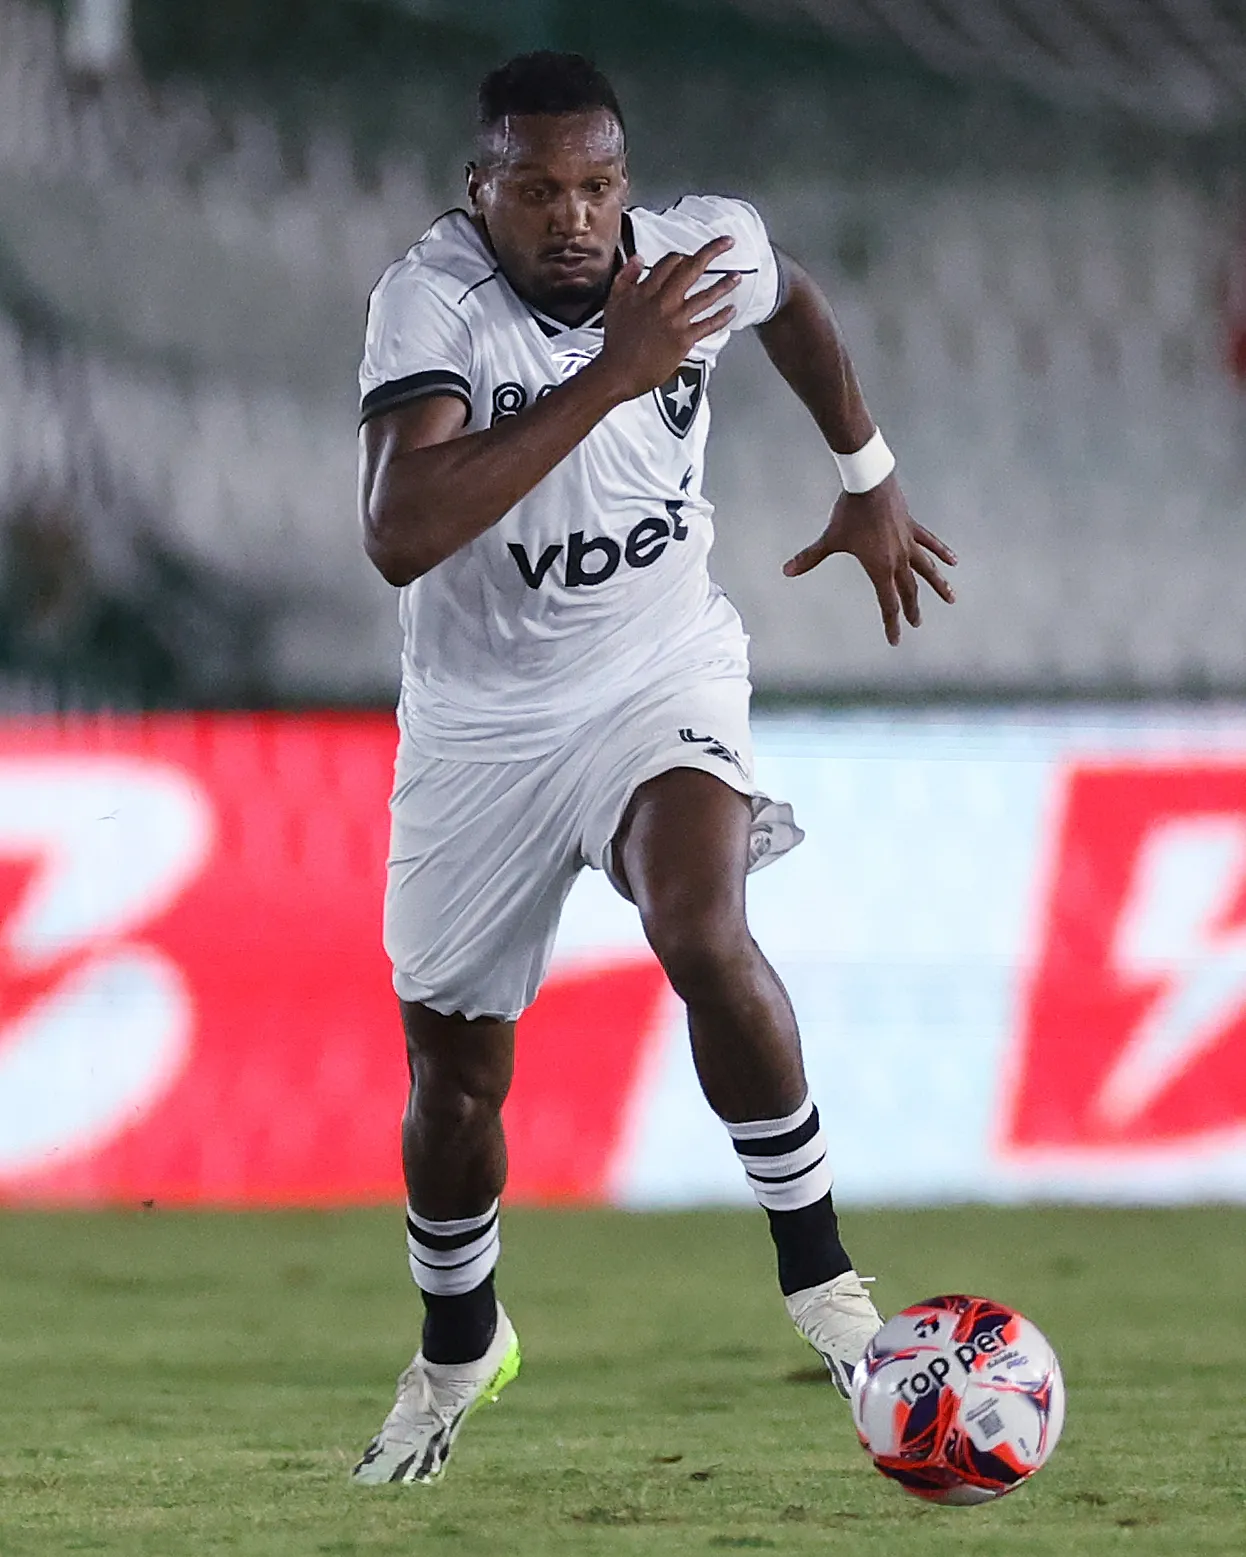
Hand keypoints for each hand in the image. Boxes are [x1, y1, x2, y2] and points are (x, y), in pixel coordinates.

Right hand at [597, 237, 739, 400]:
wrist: (618, 371)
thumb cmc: (616, 340)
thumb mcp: (613, 302)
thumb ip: (625, 277)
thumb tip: (638, 258)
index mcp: (646, 291)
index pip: (669, 263)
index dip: (682, 257)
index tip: (690, 256)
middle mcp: (663, 301)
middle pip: (692, 269)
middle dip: (712, 251)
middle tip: (727, 243)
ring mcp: (676, 320)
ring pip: (705, 296)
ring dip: (724, 284)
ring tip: (737, 277)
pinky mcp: (684, 339)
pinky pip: (708, 324)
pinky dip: (722, 317)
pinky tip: (731, 310)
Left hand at [782, 476, 956, 645]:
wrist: (869, 482)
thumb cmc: (849, 513)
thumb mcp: (830, 538)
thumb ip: (810, 557)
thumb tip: (786, 571)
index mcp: (879, 567)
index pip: (887, 603)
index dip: (891, 623)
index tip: (895, 640)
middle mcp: (898, 559)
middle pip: (908, 590)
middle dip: (912, 609)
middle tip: (917, 624)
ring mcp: (908, 542)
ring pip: (927, 569)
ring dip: (939, 584)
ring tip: (951, 598)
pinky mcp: (912, 526)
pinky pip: (930, 542)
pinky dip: (941, 552)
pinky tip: (953, 561)